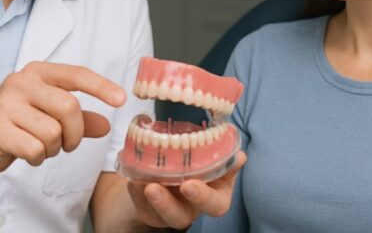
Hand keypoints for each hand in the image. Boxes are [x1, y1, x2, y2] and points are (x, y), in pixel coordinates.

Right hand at [0, 61, 125, 176]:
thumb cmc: (18, 124)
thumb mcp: (51, 116)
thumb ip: (80, 118)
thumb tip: (106, 124)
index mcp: (37, 72)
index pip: (76, 74)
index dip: (101, 86)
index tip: (122, 99)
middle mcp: (20, 82)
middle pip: (69, 107)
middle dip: (74, 133)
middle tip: (68, 144)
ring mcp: (5, 104)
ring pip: (52, 132)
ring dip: (53, 148)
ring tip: (40, 146)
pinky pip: (34, 149)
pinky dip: (37, 157)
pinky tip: (26, 153)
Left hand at [126, 151, 246, 229]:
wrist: (179, 160)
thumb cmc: (204, 157)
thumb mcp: (217, 154)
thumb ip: (226, 155)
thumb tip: (239, 156)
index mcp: (216, 195)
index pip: (215, 205)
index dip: (202, 197)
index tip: (188, 185)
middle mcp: (193, 207)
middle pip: (181, 218)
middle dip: (167, 205)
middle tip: (154, 188)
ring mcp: (170, 211)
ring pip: (159, 216)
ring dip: (148, 200)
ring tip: (140, 182)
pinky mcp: (150, 211)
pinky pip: (141, 207)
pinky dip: (135, 192)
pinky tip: (132, 178)